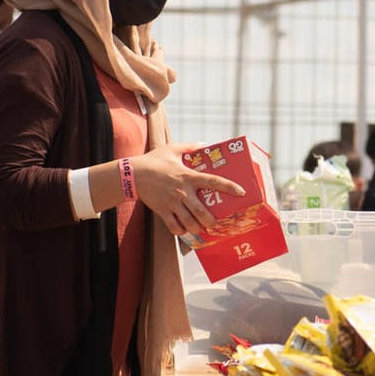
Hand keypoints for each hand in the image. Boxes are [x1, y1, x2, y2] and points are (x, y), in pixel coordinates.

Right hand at [131, 144, 247, 238]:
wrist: (133, 174)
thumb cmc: (154, 160)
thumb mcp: (172, 149)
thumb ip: (189, 147)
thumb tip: (204, 144)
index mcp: (188, 176)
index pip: (213, 181)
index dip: (229, 187)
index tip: (241, 192)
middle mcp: (183, 191)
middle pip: (202, 211)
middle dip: (211, 221)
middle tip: (215, 223)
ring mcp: (172, 202)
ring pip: (189, 222)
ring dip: (198, 228)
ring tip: (201, 229)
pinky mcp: (162, 210)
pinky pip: (174, 226)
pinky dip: (181, 231)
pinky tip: (184, 231)